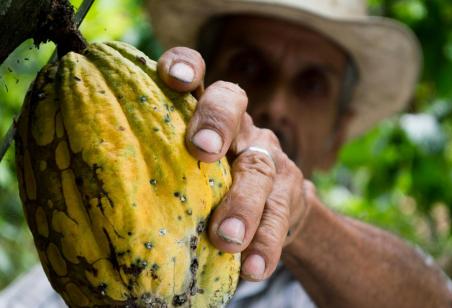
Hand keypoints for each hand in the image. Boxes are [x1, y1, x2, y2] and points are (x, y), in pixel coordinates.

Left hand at [158, 47, 311, 280]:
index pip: (197, 74)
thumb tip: (85, 194)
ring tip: (226, 238)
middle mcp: (239, 126)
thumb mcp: (184, 169)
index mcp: (205, 113)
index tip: (172, 78)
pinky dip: (266, 243)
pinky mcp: (290, 192)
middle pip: (232, 104)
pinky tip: (253, 268)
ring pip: (260, 169)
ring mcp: (268, 156)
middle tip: (201, 150)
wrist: (271, 209)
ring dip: (243, 203)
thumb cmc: (208, 187)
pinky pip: (280, 216)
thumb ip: (157, 166)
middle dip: (216, 122)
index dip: (186, 66)